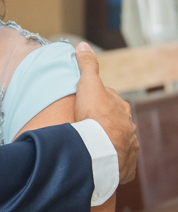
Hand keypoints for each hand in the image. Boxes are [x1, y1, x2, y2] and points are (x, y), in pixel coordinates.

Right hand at [75, 42, 138, 183]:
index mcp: (121, 108)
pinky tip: (101, 162)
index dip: (97, 100)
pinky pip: (118, 163)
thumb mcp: (88, 84)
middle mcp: (128, 127)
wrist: (100, 150)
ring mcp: (128, 147)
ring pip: (118, 142)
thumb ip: (87, 65)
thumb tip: (82, 45)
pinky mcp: (124, 166)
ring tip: (92, 145)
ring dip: (108, 142)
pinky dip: (111, 161)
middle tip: (86, 125)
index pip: (110, 100)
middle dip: (105, 122)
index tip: (86, 103)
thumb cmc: (95, 116)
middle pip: (115, 121)